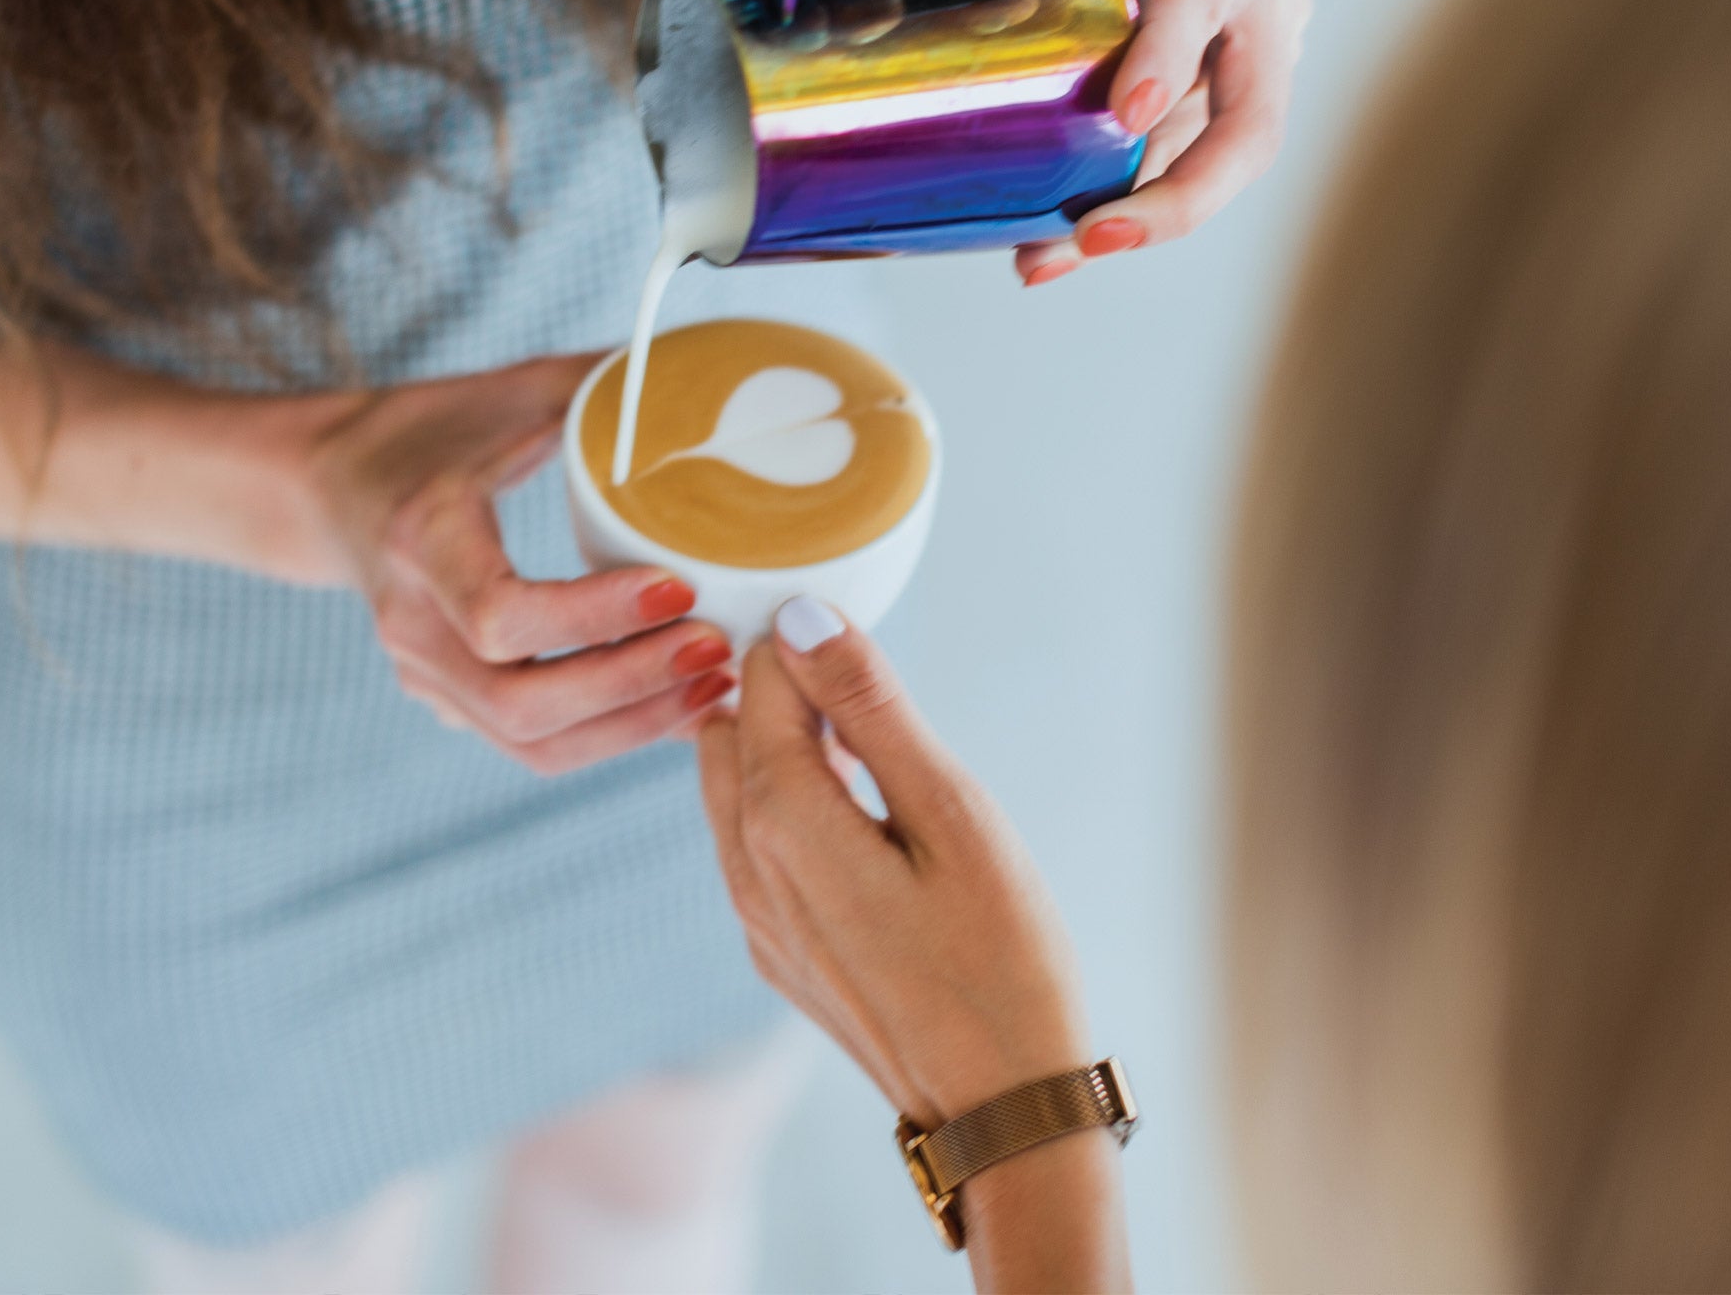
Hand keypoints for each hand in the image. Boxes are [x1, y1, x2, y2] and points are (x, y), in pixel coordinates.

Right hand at [307, 353, 734, 772]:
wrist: (333, 485)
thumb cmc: (435, 428)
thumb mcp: (512, 392)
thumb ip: (604, 387)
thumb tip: (709, 381)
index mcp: (422, 538)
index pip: (501, 615)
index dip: (596, 615)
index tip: (680, 585)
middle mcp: (411, 623)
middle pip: (522, 705)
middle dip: (633, 687)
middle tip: (719, 647)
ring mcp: (423, 675)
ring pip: (531, 745)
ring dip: (633, 726)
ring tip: (717, 686)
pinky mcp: (447, 701)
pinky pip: (533, 744)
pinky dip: (612, 734)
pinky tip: (680, 705)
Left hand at [697, 598, 1088, 1129]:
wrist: (1003, 1113)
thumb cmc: (1000, 955)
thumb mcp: (949, 811)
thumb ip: (870, 708)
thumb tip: (801, 616)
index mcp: (781, 820)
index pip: (756, 678)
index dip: (811, 644)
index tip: (870, 648)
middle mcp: (745, 866)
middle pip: (727, 727)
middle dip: (784, 690)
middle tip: (874, 697)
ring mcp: (755, 918)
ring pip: (732, 786)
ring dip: (786, 748)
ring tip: (876, 754)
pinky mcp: (776, 952)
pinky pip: (754, 845)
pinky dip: (790, 806)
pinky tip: (866, 821)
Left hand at [1018, 0, 1310, 285]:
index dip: (1170, 52)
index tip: (1128, 111)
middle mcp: (1262, 0)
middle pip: (1249, 127)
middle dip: (1178, 197)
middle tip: (1100, 232)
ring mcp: (1250, 65)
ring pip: (1207, 172)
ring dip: (1133, 222)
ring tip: (1052, 256)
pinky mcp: (1218, 105)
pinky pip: (1170, 173)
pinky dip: (1112, 213)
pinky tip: (1045, 252)